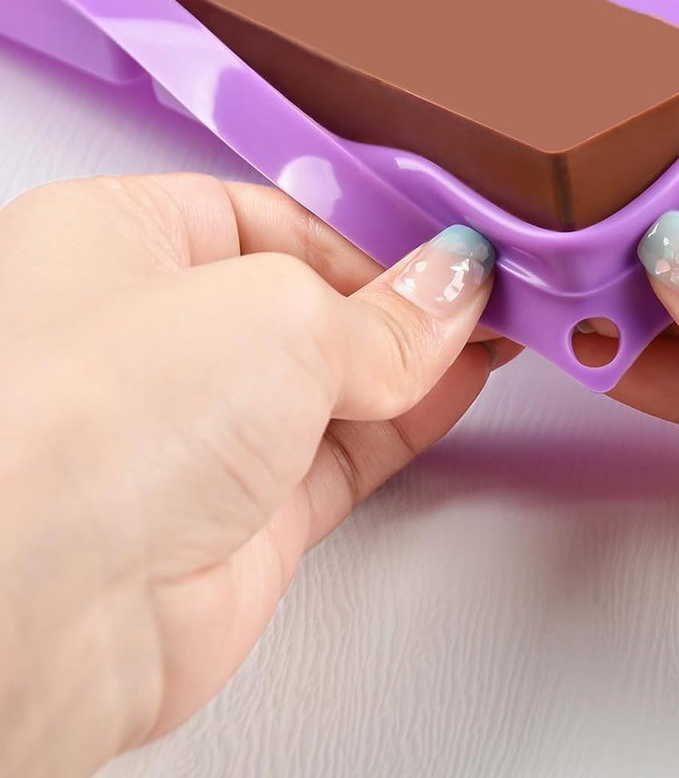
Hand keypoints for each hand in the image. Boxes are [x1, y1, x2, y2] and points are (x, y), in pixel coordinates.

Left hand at [0, 174, 509, 777]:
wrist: (41, 600)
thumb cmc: (82, 422)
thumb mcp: (276, 311)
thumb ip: (382, 310)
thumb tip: (448, 290)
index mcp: (118, 241)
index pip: (270, 215)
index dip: (364, 228)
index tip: (441, 243)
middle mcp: (150, 337)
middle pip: (310, 300)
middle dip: (402, 296)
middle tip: (482, 284)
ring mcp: (197, 431)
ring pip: (336, 380)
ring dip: (420, 358)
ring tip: (495, 327)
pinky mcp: (241, 514)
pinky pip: (348, 451)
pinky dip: (411, 419)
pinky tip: (460, 384)